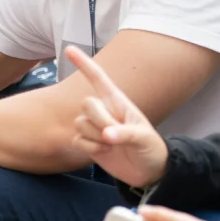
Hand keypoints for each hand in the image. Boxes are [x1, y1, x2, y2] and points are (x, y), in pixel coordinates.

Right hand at [65, 46, 168, 187]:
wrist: (147, 171)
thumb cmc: (150, 148)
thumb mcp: (144, 138)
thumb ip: (126, 134)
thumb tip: (107, 134)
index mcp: (118, 102)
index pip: (98, 78)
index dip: (84, 64)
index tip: (68, 49)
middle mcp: (104, 111)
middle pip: (86, 104)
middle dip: (99, 120)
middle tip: (115, 134)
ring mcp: (95, 127)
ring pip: (79, 123)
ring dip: (95, 137)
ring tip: (113, 144)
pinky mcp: (89, 143)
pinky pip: (77, 140)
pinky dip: (90, 148)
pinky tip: (105, 152)